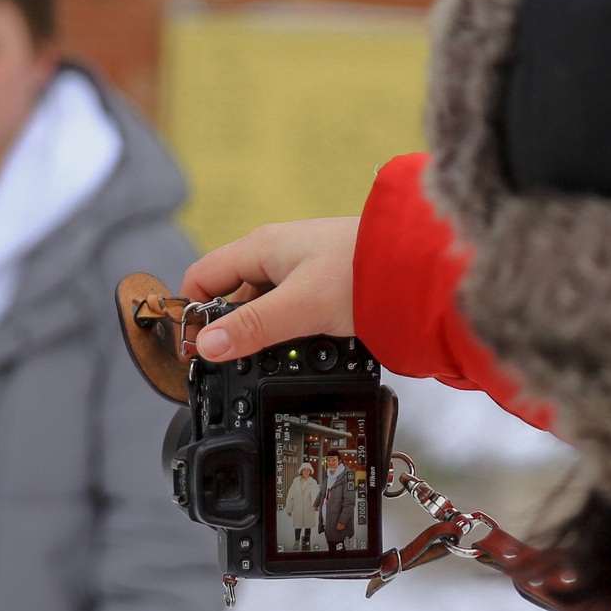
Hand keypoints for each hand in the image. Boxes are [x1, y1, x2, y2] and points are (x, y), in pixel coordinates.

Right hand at [178, 216, 358, 360]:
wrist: (421, 267)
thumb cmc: (365, 270)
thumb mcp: (300, 305)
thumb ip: (253, 327)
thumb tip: (208, 346)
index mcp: (262, 247)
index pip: (204, 276)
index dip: (190, 312)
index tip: (193, 349)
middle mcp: (279, 254)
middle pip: (233, 295)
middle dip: (228, 328)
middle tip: (229, 364)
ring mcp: (304, 270)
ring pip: (266, 306)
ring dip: (262, 334)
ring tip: (267, 363)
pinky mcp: (327, 287)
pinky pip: (293, 311)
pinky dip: (290, 332)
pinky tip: (300, 351)